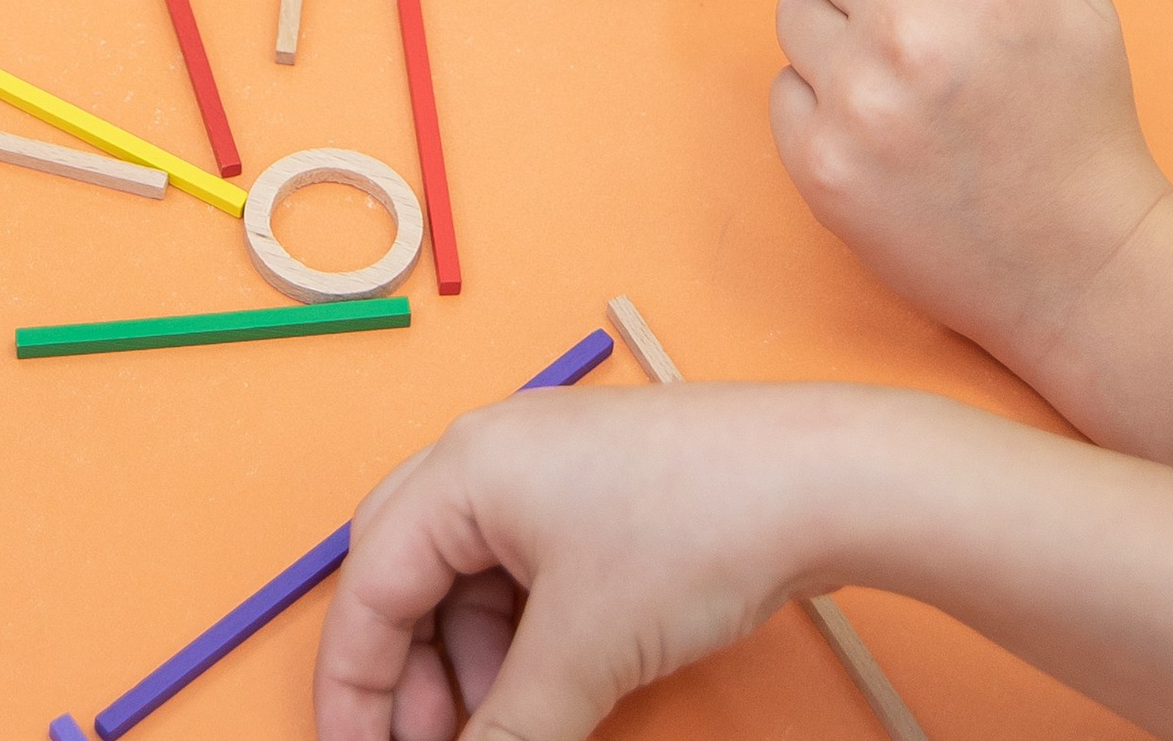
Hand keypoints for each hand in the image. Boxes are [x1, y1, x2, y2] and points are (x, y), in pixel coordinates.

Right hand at [313, 384, 847, 739]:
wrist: (818, 480)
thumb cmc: (695, 528)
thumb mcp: (586, 649)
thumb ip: (511, 728)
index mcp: (462, 468)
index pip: (369, 587)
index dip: (354, 687)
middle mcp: (487, 459)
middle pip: (403, 576)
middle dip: (405, 676)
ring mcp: (542, 475)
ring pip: (464, 584)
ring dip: (468, 668)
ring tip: (499, 735)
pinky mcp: (592, 499)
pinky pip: (520, 579)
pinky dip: (517, 645)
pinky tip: (544, 700)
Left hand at [771, 0, 1172, 454]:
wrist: (1082, 272)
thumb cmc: (1080, 121)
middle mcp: (912, 35)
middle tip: (923, 24)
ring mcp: (860, 106)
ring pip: (794, 9)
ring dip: (838, 35)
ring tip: (908, 84)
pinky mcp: (820, 167)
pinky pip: (781, 88)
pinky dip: (821, 106)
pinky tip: (886, 135)